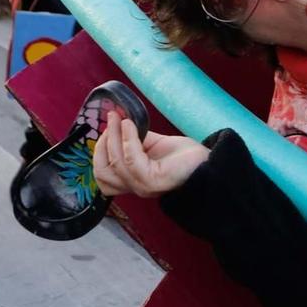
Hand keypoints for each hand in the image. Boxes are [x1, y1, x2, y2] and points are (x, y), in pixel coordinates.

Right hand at [92, 109, 208, 197]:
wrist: (208, 162)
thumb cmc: (181, 156)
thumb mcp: (151, 144)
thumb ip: (133, 139)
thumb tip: (117, 121)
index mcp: (131, 180)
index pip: (102, 176)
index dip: (98, 151)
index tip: (106, 126)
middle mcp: (135, 187)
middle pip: (102, 173)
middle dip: (102, 144)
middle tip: (112, 120)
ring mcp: (143, 186)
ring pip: (115, 164)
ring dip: (114, 137)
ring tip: (121, 119)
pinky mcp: (154, 181)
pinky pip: (132, 160)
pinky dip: (128, 140)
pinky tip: (131, 125)